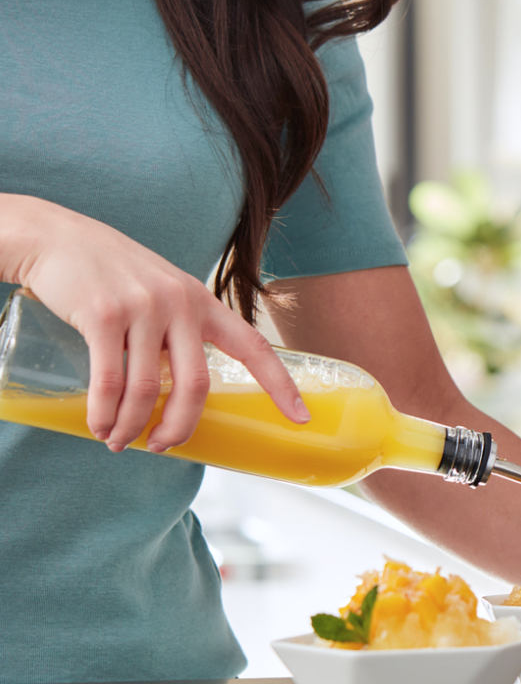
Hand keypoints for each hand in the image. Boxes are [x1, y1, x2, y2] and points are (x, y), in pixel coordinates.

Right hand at [0, 194, 308, 452]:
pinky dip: (104, 412)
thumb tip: (179, 391)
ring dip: (133, 425)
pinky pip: (110, 379)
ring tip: (118, 441)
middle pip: (198, 385)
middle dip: (181, 427)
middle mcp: (182, 303)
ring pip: (150, 389)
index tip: (302, 418)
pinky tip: (99, 425)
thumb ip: (177, 331)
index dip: (281, 385)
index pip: (255, 347)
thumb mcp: (160, 293)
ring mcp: (144, 308)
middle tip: (163, 447)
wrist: (56, 237)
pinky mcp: (103, 314)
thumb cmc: (111, 273)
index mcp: (203, 302)